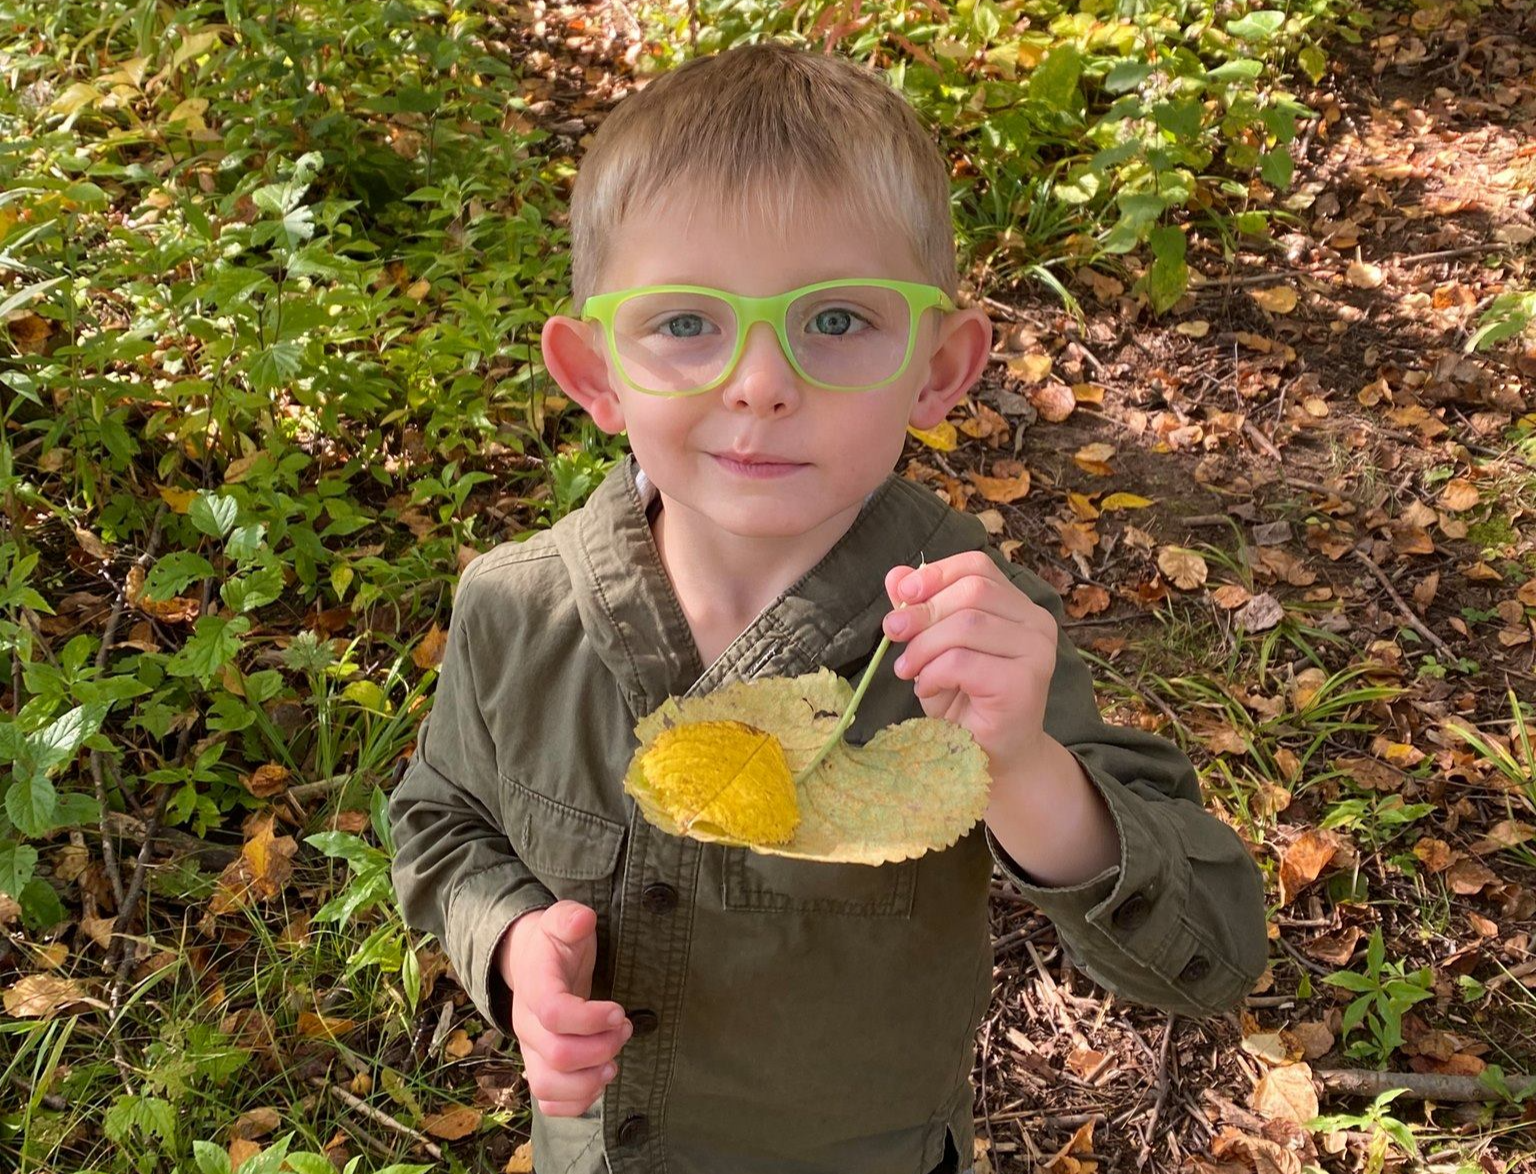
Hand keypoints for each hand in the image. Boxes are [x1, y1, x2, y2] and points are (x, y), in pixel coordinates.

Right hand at [499, 901, 631, 1116]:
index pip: (554, 1014)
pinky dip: (576, 1102)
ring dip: (589, 1082)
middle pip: (557, 1055)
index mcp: (535, 986)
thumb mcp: (562, 920)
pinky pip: (549, 1102)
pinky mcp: (540, 1068)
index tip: (620, 1011)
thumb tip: (582, 919)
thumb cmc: (556, 944)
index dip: (590, 1019)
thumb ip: (570, 918)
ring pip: (548, 1086)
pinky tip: (598, 1080)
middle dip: (601, 1047)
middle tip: (626, 1030)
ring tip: (614, 1064)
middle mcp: (527, 1024)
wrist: (533, 963)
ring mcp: (531, 1050)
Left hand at [881, 552, 1058, 768]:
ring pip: (967, 625)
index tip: (901, 594)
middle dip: (923, 611)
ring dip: (924, 647)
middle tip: (892, 634)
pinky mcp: (1024, 683)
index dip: (936, 573)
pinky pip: (964, 662)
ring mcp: (1036, 652)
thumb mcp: (933, 649)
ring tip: (909, 671)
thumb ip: (920, 610)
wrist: (991, 758)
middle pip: (972, 591)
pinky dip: (934, 673)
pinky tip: (928, 688)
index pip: (978, 567)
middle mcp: (1036, 623)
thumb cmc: (964, 701)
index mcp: (1018, 607)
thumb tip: (895, 575)